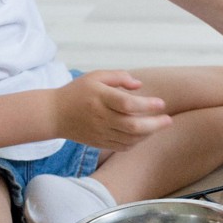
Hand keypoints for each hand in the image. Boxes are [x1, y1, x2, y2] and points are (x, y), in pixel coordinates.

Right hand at [51, 70, 171, 150]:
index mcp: (100, 98)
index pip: (128, 104)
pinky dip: (137, 142)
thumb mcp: (96, 76)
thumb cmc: (78, 92)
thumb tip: (140, 86)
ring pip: (130, 139)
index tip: (161, 103)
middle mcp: (101, 117)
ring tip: (159, 125)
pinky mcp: (99, 143)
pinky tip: (144, 134)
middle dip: (155, 125)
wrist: (54, 114)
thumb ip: (120, 77)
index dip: (147, 105)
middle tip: (168, 120)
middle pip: (132, 126)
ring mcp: (100, 132)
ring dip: (148, 134)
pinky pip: (123, 146)